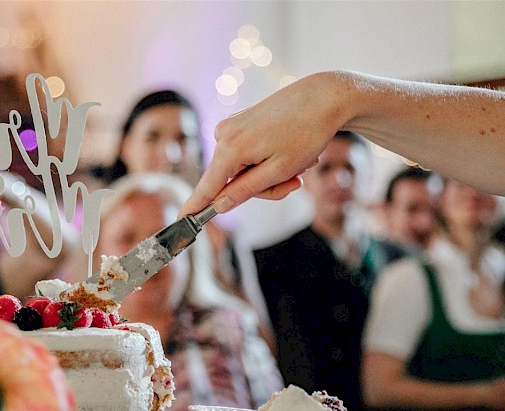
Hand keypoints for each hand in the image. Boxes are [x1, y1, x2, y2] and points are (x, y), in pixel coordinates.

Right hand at [179, 73, 339, 216]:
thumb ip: (245, 190)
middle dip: (263, 188)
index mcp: (231, 149)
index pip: (206, 188)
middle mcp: (224, 136)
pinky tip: (288, 150)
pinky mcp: (240, 123)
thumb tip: (219, 205)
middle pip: (231, 182)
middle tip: (295, 183)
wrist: (323, 96)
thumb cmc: (306, 132)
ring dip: (269, 174)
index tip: (181, 222)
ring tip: (298, 163)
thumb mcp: (278, 170)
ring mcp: (231, 127)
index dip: (194, 208)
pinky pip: (247, 155)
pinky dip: (267, 160)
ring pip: (242, 171)